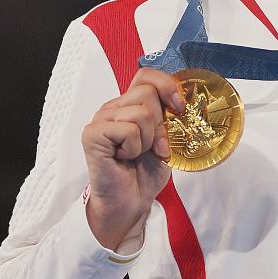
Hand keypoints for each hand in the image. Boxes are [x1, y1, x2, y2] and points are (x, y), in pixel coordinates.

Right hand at [81, 68, 183, 249]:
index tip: (179, 108)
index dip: (167, 86)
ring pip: (141, 112)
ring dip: (148, 139)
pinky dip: (134, 147)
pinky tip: (124, 158)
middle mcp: (113, 108)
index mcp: (129, 105)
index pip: (146, 75)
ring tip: (137, 154)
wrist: (130, 203)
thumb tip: (185, 101)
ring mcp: (101, 119)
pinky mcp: (93, 134)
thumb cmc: (144, 173)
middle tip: (155, 147)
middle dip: (161, 124)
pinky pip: (128, 129)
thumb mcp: (166, 140)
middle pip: (148, 93)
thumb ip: (169, 117)